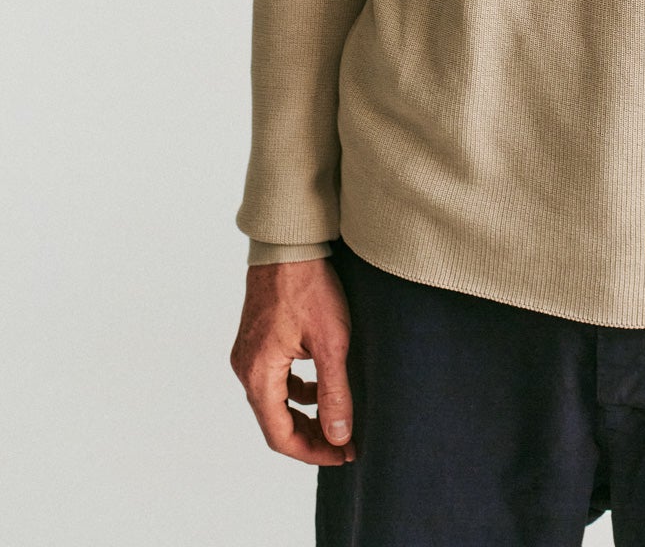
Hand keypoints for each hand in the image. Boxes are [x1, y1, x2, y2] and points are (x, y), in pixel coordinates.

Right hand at [230, 257, 357, 465]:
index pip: (280, 435)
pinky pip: (274, 379)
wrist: (289, 242)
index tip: (343, 455)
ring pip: (275, 401)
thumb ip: (335, 392)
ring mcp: (249, 353)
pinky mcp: (257, 340)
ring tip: (337, 420)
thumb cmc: (309, 286)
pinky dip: (297, 391)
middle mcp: (246, 368)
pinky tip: (319, 385)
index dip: (312, 452)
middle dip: (311, 436)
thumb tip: (339, 437)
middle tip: (345, 443)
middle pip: (275, 421)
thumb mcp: (331, 341)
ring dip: (304, 415)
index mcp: (258, 374)